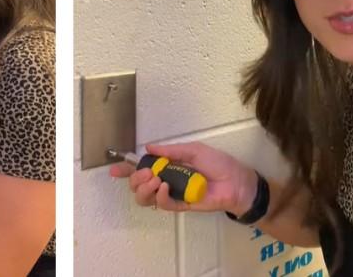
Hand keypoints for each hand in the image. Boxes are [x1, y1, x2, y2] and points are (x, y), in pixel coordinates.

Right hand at [109, 141, 257, 214]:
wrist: (238, 183)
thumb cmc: (219, 164)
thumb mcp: (194, 150)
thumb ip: (171, 150)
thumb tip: (149, 147)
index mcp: (167, 166)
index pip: (142, 168)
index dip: (126, 170)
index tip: (114, 169)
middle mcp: (165, 180)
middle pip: (137, 185)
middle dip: (135, 178)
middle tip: (147, 172)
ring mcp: (172, 194)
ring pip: (144, 198)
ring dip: (143, 188)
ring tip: (155, 180)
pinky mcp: (180, 206)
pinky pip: (162, 204)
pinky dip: (159, 196)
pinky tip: (164, 187)